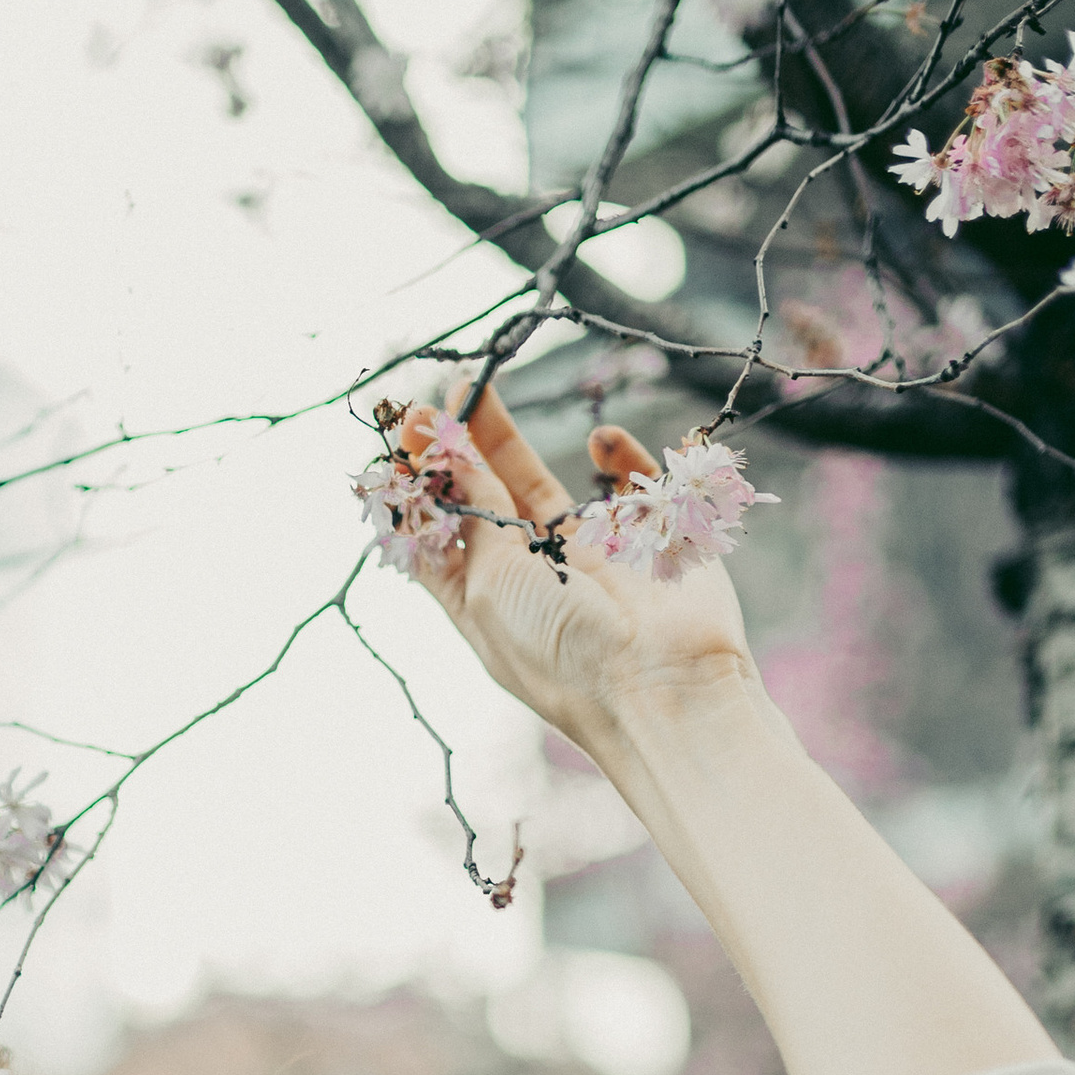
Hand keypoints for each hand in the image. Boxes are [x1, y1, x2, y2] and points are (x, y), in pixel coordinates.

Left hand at [416, 385, 759, 765]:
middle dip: (462, 445)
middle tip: (445, 389)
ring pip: (540, 484)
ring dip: (509, 438)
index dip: (421, 483)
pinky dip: (616, 458)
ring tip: (482, 388)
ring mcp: (587, 558)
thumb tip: (448, 456)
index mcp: (482, 602)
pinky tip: (601, 439)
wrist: (663, 687)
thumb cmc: (562, 652)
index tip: (412, 429)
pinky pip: (626, 485)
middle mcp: (530, 579)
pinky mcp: (645, 540)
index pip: (439, 535)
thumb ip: (474, 513)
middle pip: (485, 500)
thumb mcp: (492, 581)